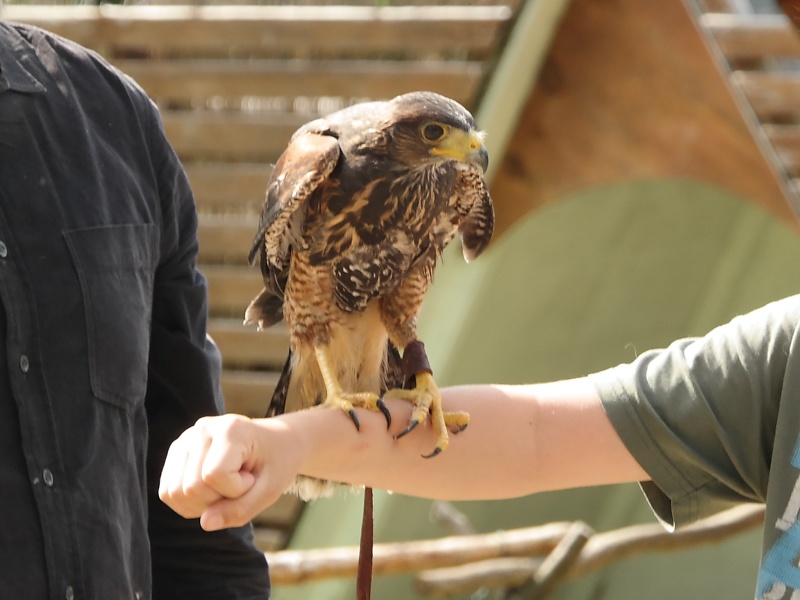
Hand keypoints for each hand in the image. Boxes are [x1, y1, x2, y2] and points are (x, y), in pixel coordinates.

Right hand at [158, 413, 302, 530]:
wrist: (277, 441)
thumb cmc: (276, 464)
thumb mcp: (269, 490)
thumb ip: (240, 509)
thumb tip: (205, 523)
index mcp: (229, 429)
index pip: (213, 476)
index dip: (235, 490)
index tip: (252, 478)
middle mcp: (202, 428)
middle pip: (190, 487)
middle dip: (217, 499)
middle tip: (240, 484)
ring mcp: (185, 438)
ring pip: (173, 492)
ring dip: (201, 503)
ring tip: (226, 486)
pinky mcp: (176, 451)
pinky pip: (168, 491)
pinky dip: (189, 502)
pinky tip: (212, 490)